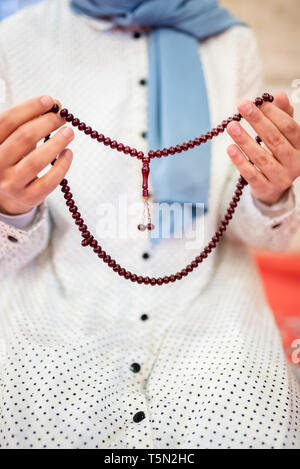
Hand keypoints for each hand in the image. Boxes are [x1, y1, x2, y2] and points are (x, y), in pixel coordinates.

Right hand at [0, 96, 73, 215]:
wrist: (7, 194)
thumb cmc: (13, 159)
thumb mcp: (13, 139)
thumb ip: (29, 121)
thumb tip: (56, 105)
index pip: (7, 121)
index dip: (30, 108)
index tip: (49, 101)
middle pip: (23, 138)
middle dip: (46, 123)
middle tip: (62, 116)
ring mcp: (10, 183)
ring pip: (36, 160)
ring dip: (56, 143)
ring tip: (69, 132)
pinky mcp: (27, 197)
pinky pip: (48, 181)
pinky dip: (62, 166)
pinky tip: (68, 153)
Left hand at [226, 92, 299, 204]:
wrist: (274, 186)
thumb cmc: (278, 154)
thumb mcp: (284, 135)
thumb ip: (283, 115)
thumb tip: (279, 95)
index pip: (288, 127)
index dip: (273, 113)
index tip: (256, 101)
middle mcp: (295, 163)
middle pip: (274, 140)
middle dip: (257, 121)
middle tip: (242, 106)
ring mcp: (281, 178)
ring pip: (261, 157)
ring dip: (245, 140)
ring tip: (231, 126)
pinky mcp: (266, 188)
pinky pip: (251, 174)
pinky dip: (240, 161)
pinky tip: (230, 148)